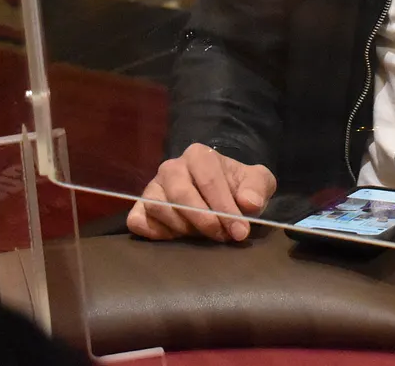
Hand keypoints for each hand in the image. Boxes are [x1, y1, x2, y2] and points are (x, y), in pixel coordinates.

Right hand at [126, 143, 276, 242]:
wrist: (220, 192)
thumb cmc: (237, 187)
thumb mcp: (256, 182)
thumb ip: (257, 188)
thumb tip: (249, 203)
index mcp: (199, 155)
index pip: (209, 181)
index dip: (225, 208)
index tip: (240, 231)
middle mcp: (171, 167)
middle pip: (180, 194)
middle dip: (204, 220)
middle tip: (222, 236)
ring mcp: (152, 187)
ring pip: (159, 208)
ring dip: (183, 228)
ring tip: (203, 236)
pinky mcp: (140, 206)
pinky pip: (137, 220)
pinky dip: (155, 232)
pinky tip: (175, 238)